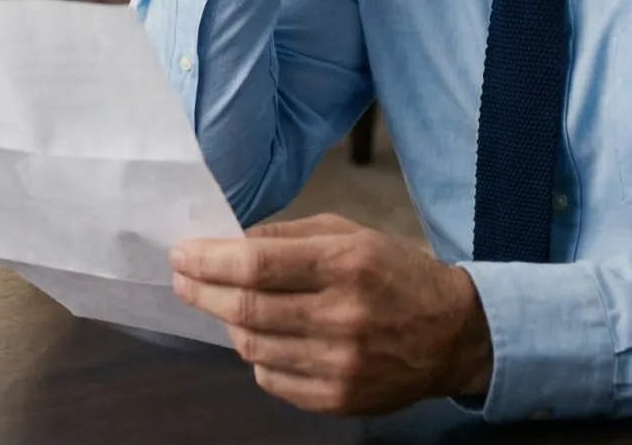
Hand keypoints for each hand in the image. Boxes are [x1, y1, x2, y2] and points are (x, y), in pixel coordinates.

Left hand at [170, 214, 492, 415]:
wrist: (450, 332)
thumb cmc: (395, 271)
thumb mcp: (351, 232)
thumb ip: (291, 234)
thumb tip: (233, 242)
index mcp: (346, 263)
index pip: (258, 265)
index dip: (210, 260)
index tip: (182, 253)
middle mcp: (341, 315)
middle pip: (246, 308)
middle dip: (202, 290)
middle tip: (182, 277)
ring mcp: (338, 364)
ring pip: (252, 346)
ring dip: (227, 322)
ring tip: (223, 304)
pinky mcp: (337, 399)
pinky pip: (272, 380)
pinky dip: (256, 356)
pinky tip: (261, 336)